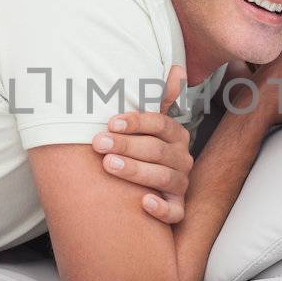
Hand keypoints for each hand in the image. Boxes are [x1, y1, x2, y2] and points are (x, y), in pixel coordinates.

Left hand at [91, 63, 193, 222]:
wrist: (143, 187)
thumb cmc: (140, 149)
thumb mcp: (148, 123)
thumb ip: (159, 97)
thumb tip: (177, 68)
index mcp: (175, 134)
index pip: (160, 124)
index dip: (136, 122)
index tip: (110, 122)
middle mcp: (182, 158)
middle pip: (157, 150)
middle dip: (126, 145)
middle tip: (99, 143)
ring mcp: (181, 183)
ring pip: (163, 178)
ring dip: (136, 171)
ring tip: (110, 166)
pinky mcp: (177, 207)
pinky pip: (175, 212)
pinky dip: (161, 208)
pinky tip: (143, 202)